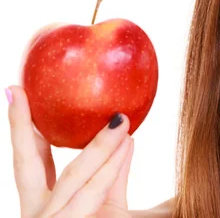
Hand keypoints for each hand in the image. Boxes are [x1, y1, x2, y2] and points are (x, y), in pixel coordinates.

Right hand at [7, 85, 134, 217]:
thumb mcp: (109, 205)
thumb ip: (113, 177)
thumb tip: (127, 139)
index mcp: (43, 204)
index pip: (31, 162)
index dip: (25, 131)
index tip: (17, 95)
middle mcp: (38, 212)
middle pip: (26, 164)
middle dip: (21, 125)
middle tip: (16, 90)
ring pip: (72, 175)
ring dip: (100, 144)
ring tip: (120, 117)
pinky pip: (95, 191)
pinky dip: (112, 166)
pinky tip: (126, 143)